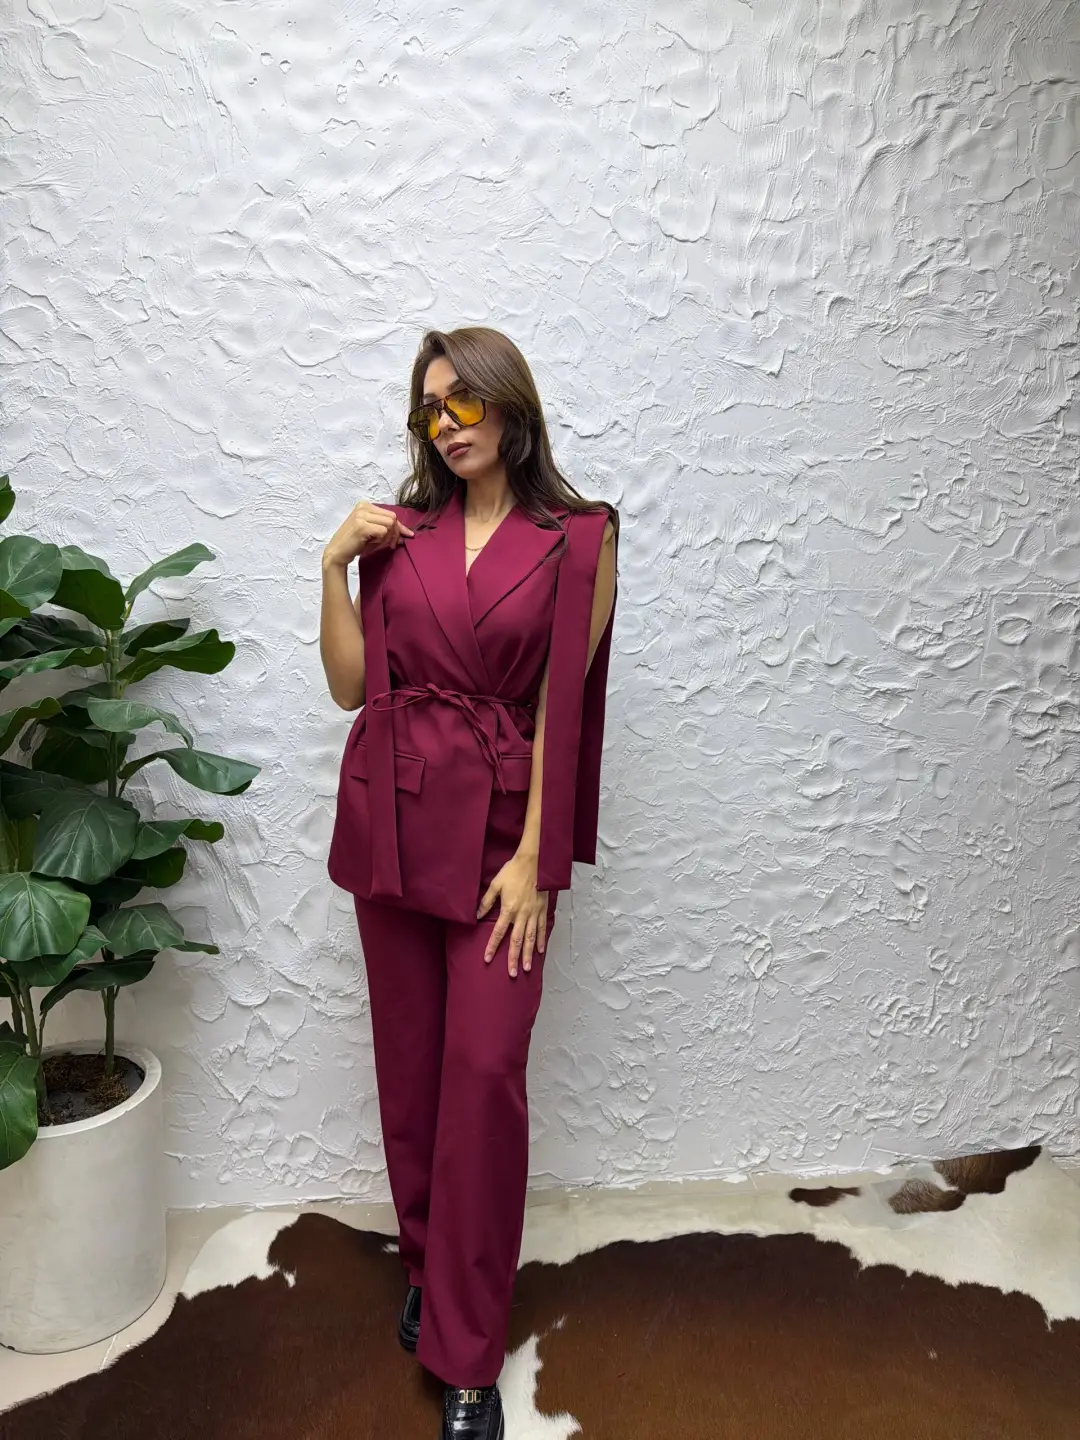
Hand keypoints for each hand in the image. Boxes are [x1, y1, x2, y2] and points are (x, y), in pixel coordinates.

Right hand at [323, 501, 413, 568]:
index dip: (400, 527)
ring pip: (390, 524)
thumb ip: (387, 530)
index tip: (407, 535)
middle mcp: (363, 507)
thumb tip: (407, 534)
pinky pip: (383, 532)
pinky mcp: (361, 525)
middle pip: (393, 518)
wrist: (337, 553)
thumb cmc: (355, 544)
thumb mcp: (373, 533)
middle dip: (395, 533)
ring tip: (378, 545)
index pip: (391, 514)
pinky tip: (373, 545)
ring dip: (388, 538)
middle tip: (391, 545)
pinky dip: (382, 541)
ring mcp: (361, 515)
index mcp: (365, 505)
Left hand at [477, 853, 548, 976]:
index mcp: (508, 909)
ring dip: (528, 954)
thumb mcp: (496, 884)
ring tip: (526, 968)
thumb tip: (476, 915)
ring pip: (530, 938)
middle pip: (516, 941)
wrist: (535, 862)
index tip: (488, 959)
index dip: (492, 946)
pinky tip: (540, 951)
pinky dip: (541, 940)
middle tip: (511, 974)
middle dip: (513, 958)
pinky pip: (542, 928)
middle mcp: (522, 915)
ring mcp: (533, 914)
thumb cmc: (513, 871)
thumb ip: (486, 901)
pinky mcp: (542, 910)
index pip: (498, 932)